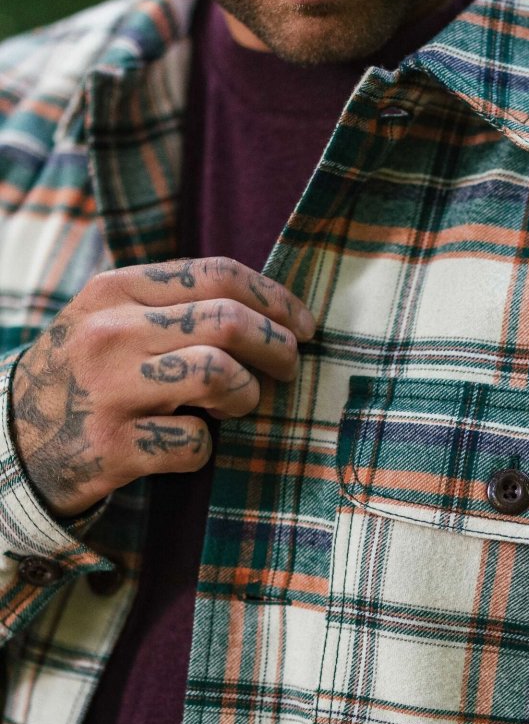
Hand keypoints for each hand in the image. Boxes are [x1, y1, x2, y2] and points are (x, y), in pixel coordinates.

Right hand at [10, 256, 315, 517]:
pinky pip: (196, 443)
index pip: (217, 274)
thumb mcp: (111, 321)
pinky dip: (204, 449)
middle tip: (289, 369)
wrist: (9, 444)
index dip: (275, 299)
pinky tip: (184, 445)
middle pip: (229, 322)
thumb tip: (269, 310)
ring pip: (219, 376)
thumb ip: (175, 306)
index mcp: (115, 291)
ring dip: (246, 397)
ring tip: (235, 407)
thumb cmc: (85, 378)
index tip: (304, 325)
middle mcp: (110, 333)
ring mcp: (109, 391)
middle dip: (277, 348)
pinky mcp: (113, 447)